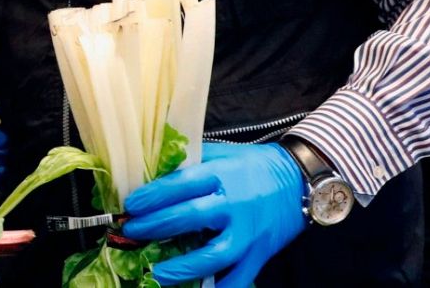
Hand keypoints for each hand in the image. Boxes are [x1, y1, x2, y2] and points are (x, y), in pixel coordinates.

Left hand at [122, 141, 306, 287]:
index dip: (152, 196)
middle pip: (190, 217)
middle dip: (155, 226)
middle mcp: (235, 204)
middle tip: (131, 231)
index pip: (181, 184)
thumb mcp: (221, 154)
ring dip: (182, 267)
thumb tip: (151, 172)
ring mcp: (249, 232)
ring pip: (214, 255)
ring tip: (155, 272)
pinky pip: (239, 278)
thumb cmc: (253, 165)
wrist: (300, 180)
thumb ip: (190, 162)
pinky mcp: (260, 253)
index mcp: (222, 175)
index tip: (130, 205)